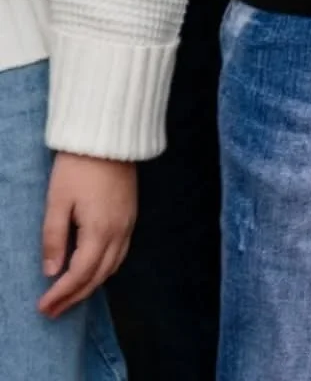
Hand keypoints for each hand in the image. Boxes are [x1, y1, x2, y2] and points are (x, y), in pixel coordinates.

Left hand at [37, 154, 135, 317]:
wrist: (110, 136)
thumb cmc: (78, 167)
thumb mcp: (57, 202)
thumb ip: (53, 238)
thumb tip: (51, 271)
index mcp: (99, 230)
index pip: (79, 274)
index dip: (61, 294)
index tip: (42, 307)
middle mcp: (119, 232)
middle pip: (98, 276)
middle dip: (74, 297)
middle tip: (51, 310)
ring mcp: (129, 223)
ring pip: (112, 267)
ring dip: (90, 285)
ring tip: (68, 296)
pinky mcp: (131, 215)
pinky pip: (121, 253)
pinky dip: (104, 269)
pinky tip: (91, 270)